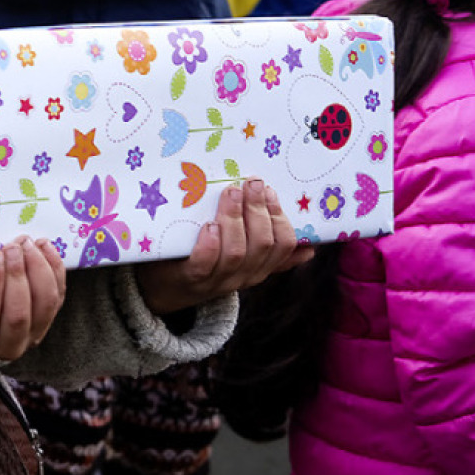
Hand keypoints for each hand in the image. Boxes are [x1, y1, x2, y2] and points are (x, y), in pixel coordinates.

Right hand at [0, 237, 66, 360]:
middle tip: (12, 246)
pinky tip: (44, 246)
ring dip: (39, 270)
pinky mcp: (49, 320)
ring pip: (45, 304)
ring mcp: (33, 334)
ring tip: (27, 243)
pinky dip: (55, 269)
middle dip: (17, 275)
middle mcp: (8, 345)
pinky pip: (58, 295)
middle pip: (18, 314)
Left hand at [136, 179, 312, 314]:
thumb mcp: (241, 256)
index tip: (269, 191)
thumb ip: (269, 249)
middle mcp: (243, 276)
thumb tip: (309, 247)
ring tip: (231, 193)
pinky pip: (205, 263)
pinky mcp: (190, 278)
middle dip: (259, 211)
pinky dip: (210, 244)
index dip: (280, 217)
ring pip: (237, 252)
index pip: (284, 245)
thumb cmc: (205, 261)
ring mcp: (217, 280)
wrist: (165, 290)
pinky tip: (209, 225)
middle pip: (262, 245)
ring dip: (235, 219)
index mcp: (260, 267)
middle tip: (251, 184)